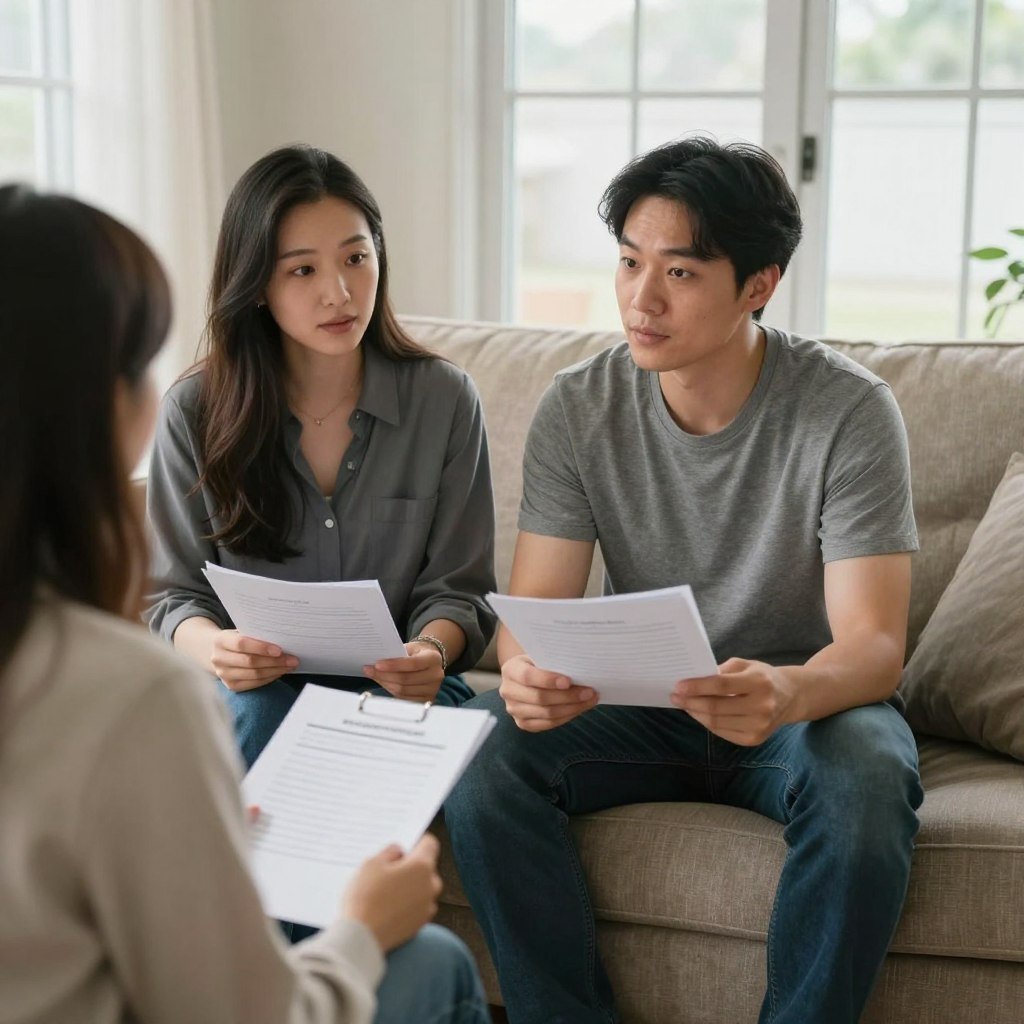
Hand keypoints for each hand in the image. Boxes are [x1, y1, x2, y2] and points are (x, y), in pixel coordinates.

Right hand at [210, 629, 297, 691]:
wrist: (216, 652)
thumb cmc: (236, 639)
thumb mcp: (241, 631)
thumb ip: (255, 634)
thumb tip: (282, 638)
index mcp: (221, 641)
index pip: (241, 644)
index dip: (261, 647)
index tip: (279, 650)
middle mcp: (219, 659)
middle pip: (250, 662)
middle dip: (274, 661)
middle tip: (293, 659)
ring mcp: (223, 675)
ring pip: (254, 675)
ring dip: (275, 671)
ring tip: (290, 666)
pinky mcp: (231, 686)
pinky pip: (254, 684)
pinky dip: (269, 678)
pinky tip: (280, 672)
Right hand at [342, 834, 442, 951]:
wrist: (361, 939)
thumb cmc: (366, 897)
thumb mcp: (372, 863)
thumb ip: (390, 851)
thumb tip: (399, 852)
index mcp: (422, 866)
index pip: (430, 844)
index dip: (416, 842)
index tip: (404, 847)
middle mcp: (431, 886)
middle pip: (426, 867)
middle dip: (410, 867)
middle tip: (387, 872)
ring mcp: (428, 907)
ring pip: (422, 888)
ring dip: (409, 887)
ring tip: (384, 893)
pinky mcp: (420, 925)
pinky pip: (417, 906)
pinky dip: (407, 904)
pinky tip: (387, 908)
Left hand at [363, 642, 444, 701]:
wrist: (430, 661)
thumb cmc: (417, 653)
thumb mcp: (410, 647)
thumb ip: (396, 654)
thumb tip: (375, 663)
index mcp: (433, 659)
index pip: (412, 664)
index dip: (393, 665)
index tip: (377, 664)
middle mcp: (436, 676)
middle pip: (405, 680)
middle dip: (384, 675)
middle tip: (368, 670)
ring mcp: (432, 690)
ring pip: (402, 691)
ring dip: (385, 683)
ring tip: (373, 675)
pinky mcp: (426, 700)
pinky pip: (403, 698)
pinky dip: (390, 690)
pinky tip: (383, 682)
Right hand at [499, 653, 597, 732]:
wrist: (526, 678)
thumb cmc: (539, 663)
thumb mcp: (541, 657)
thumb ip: (554, 662)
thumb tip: (582, 669)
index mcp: (511, 669)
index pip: (528, 676)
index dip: (548, 680)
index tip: (569, 681)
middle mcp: (508, 691)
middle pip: (539, 698)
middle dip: (568, 696)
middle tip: (589, 691)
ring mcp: (514, 709)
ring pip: (546, 713)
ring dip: (572, 708)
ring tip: (590, 700)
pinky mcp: (523, 723)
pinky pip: (548, 724)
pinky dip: (567, 716)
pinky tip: (580, 708)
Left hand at [671, 657, 796, 745]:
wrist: (791, 697)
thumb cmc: (762, 677)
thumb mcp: (745, 665)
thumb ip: (720, 670)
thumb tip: (692, 680)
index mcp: (759, 682)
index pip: (721, 686)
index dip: (697, 687)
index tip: (678, 685)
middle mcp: (762, 706)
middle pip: (716, 707)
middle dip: (690, 702)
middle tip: (674, 696)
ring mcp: (759, 726)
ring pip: (717, 723)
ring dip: (695, 713)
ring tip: (683, 704)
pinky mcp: (755, 739)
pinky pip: (723, 732)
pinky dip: (707, 723)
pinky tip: (698, 713)